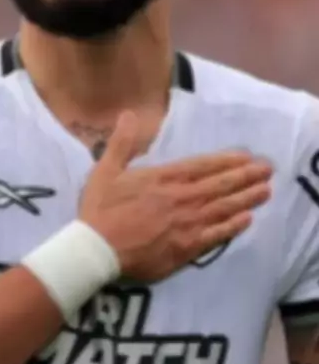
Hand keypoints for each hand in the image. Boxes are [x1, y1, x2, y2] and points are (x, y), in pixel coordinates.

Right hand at [79, 111, 271, 281]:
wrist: (97, 249)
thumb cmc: (100, 210)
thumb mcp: (105, 170)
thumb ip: (121, 143)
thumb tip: (128, 114)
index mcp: (163, 178)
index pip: (202, 166)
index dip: (226, 161)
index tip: (246, 157)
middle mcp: (180, 198)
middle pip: (220, 185)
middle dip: (245, 176)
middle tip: (267, 170)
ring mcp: (186, 224)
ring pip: (223, 208)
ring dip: (246, 198)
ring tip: (265, 191)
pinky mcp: (186, 248)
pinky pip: (216, 235)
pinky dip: (232, 226)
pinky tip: (247, 220)